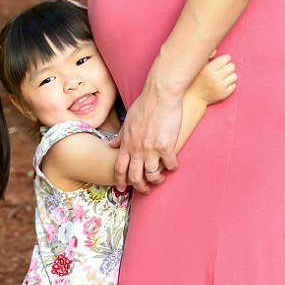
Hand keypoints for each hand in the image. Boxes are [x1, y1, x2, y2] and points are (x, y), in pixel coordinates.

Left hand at [115, 75, 182, 193]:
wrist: (160, 95)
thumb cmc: (145, 105)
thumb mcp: (128, 121)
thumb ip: (120, 136)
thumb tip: (111, 145)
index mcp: (127, 144)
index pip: (119, 168)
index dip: (121, 180)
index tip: (123, 186)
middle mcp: (137, 149)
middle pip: (135, 177)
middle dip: (140, 187)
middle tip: (145, 190)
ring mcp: (152, 149)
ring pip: (153, 175)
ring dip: (157, 180)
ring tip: (161, 178)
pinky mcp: (167, 146)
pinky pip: (170, 164)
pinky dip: (172, 167)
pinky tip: (174, 165)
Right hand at [191, 52, 237, 105]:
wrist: (194, 97)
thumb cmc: (197, 79)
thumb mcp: (199, 67)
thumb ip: (207, 57)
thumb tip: (216, 50)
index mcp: (209, 69)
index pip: (226, 58)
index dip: (225, 59)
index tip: (222, 62)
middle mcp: (215, 77)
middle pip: (232, 66)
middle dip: (228, 67)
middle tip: (223, 70)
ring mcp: (220, 87)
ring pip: (235, 76)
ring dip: (230, 75)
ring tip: (223, 77)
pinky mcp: (224, 94)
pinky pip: (234, 85)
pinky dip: (230, 84)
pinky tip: (223, 84)